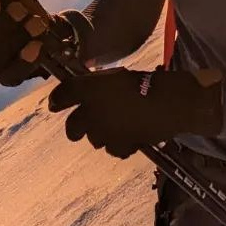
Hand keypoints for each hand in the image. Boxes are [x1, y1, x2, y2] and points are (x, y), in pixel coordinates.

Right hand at [0, 0, 86, 86]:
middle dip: (4, 22)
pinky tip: (38, 47)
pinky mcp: (9, 77)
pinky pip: (14, 73)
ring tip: (37, 24)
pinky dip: (26, 60)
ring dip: (20, 36)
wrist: (50, 37)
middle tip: (19, 10)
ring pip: (0, 54)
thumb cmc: (27, 15)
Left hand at [47, 67, 223, 157]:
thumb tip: (87, 91)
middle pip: (72, 127)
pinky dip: (119, 144)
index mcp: (89, 90)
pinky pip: (114, 148)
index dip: (58, 100)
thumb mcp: (117, 76)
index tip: (56, 104)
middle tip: (82, 124)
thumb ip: (98, 84)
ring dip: (101, 134)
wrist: (169, 103)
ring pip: (95, 139)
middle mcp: (91, 114)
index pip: (62, 95)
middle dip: (76, 127)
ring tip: (115, 127)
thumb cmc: (146, 82)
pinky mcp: (121, 146)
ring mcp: (105, 133)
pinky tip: (129, 136)